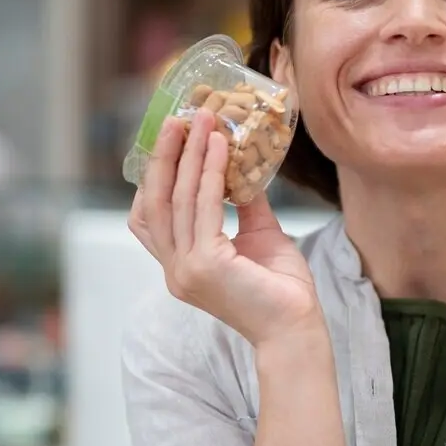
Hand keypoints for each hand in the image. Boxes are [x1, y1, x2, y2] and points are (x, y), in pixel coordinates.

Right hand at [127, 112, 323, 346]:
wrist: (296, 327)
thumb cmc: (280, 289)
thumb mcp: (258, 235)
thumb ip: (243, 204)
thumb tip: (242, 166)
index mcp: (179, 266)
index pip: (148, 217)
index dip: (153, 176)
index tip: (168, 141)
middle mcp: (174, 269)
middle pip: (154, 202)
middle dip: (164, 157)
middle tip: (176, 118)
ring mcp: (185, 270)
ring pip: (177, 200)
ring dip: (188, 155)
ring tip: (201, 120)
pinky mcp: (206, 266)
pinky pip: (205, 207)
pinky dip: (211, 173)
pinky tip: (220, 148)